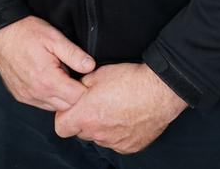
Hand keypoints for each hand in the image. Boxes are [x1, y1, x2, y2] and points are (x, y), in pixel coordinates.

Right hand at [0, 16, 94, 111]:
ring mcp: (27, 97)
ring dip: (63, 96)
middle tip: (77, 74)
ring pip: (54, 107)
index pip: (77, 98)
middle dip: (76, 94)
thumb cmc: (27, 32)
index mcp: (47, 80)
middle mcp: (37, 93)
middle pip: (67, 106)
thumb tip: (91, 66)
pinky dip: (50, 96)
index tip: (88, 76)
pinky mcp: (20, 96)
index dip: (86, 88)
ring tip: (63, 75)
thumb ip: (74, 54)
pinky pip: (41, 104)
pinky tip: (51, 79)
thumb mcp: (54, 38)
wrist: (0, 32)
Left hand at [54, 63, 187, 153]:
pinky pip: (116, 141)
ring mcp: (114, 143)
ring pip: (99, 137)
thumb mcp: (98, 73)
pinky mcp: (129, 146)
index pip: (60, 127)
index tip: (72, 107)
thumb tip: (76, 89)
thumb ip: (81, 85)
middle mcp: (98, 134)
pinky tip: (126, 116)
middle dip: (84, 119)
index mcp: (86, 116)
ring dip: (101, 126)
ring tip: (115, 107)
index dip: (64, 116)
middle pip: (81, 132)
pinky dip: (117, 132)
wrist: (159, 90)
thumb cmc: (130, 80)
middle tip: (96, 103)